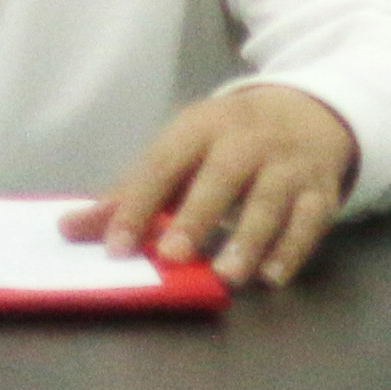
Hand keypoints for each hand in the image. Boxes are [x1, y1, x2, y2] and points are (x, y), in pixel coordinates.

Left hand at [70, 84, 359, 290]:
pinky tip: (272, 276)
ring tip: (226, 275)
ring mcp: (287, 165)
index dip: (138, 204)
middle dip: (197, 216)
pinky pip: (310, 220)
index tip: (116, 245)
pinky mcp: (320, 190)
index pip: (163, 163)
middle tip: (173, 256)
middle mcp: (245, 140)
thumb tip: (71, 229)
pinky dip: (292, 249)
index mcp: (199, 127)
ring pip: (269, 201)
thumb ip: (131, 194)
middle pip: (221, 176)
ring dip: (248, 239)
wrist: (306, 113)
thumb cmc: (227, 142)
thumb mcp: (180, 152)